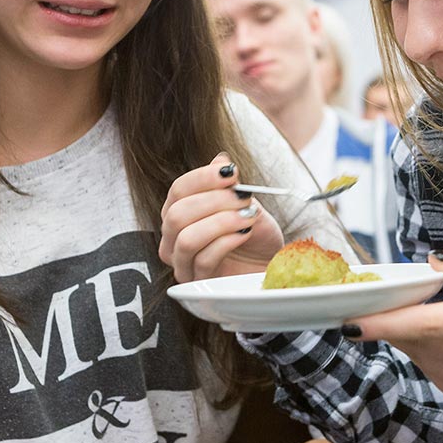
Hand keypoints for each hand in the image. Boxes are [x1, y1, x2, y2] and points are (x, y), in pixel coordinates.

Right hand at [160, 153, 285, 282]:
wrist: (270, 262)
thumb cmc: (255, 233)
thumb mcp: (245, 203)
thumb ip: (229, 185)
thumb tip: (220, 159)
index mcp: (179, 211)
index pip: (179, 190)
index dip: (203, 178)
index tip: (231, 172)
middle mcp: (173, 238)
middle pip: (177, 214)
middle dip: (214, 202)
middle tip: (243, 198)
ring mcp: (182, 263)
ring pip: (187, 239)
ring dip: (221, 223)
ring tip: (247, 217)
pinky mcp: (198, 283)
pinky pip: (204, 260)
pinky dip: (227, 242)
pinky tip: (245, 233)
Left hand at [345, 246, 442, 406]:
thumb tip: (433, 261)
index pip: (426, 325)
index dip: (385, 324)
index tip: (350, 322)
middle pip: (416, 341)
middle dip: (392, 323)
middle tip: (377, 303)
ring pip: (421, 358)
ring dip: (410, 337)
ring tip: (427, 317)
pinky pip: (433, 372)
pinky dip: (426, 354)